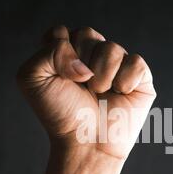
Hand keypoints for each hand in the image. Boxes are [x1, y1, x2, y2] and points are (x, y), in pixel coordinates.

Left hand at [17, 25, 155, 158]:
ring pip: (112, 48)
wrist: (86, 142)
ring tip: (99, 93)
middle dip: (81, 63)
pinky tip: (119, 94)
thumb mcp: (32, 79)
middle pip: (87, 34)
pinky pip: (136, 62)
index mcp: (66, 53)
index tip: (59, 76)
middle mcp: (92, 55)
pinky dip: (125, 81)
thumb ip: (47, 51)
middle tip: (81, 86)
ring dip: (102, 75)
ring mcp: (117, 64)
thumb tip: (84, 61)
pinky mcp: (140, 77)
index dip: (60, 52)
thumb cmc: (61, 113)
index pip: (61, 32)